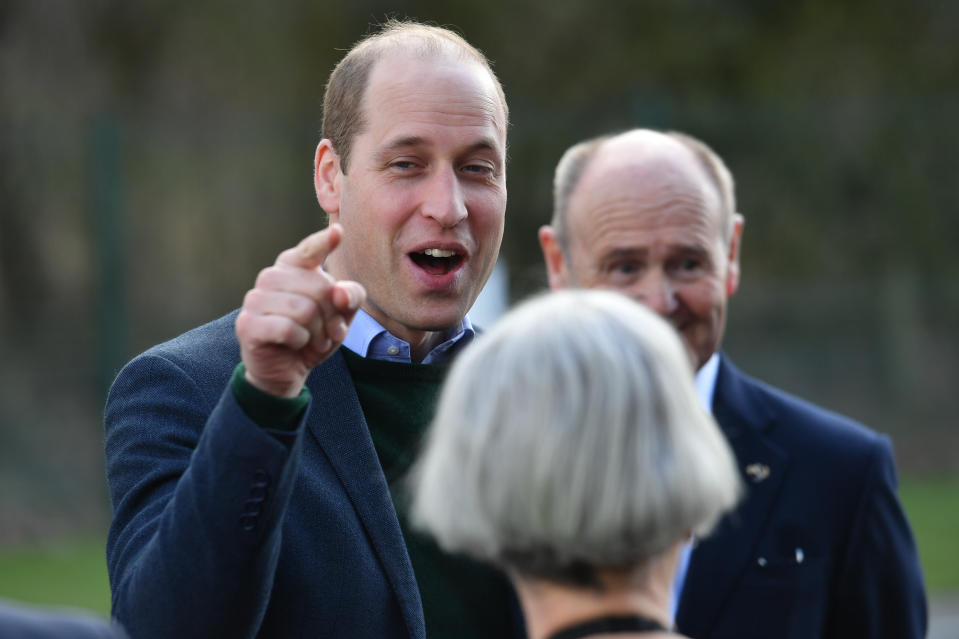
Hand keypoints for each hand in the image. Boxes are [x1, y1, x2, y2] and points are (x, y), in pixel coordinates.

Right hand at [235, 224, 364, 396]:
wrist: (287, 370)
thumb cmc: (314, 334)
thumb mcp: (341, 315)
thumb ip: (351, 297)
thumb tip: (340, 292)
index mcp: (293, 267)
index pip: (309, 249)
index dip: (323, 242)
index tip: (338, 232)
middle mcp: (271, 277)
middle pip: (320, 288)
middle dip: (332, 316)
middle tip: (328, 331)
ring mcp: (255, 299)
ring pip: (304, 310)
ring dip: (318, 333)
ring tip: (313, 340)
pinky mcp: (248, 324)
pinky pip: (288, 329)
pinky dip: (301, 341)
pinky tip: (295, 344)